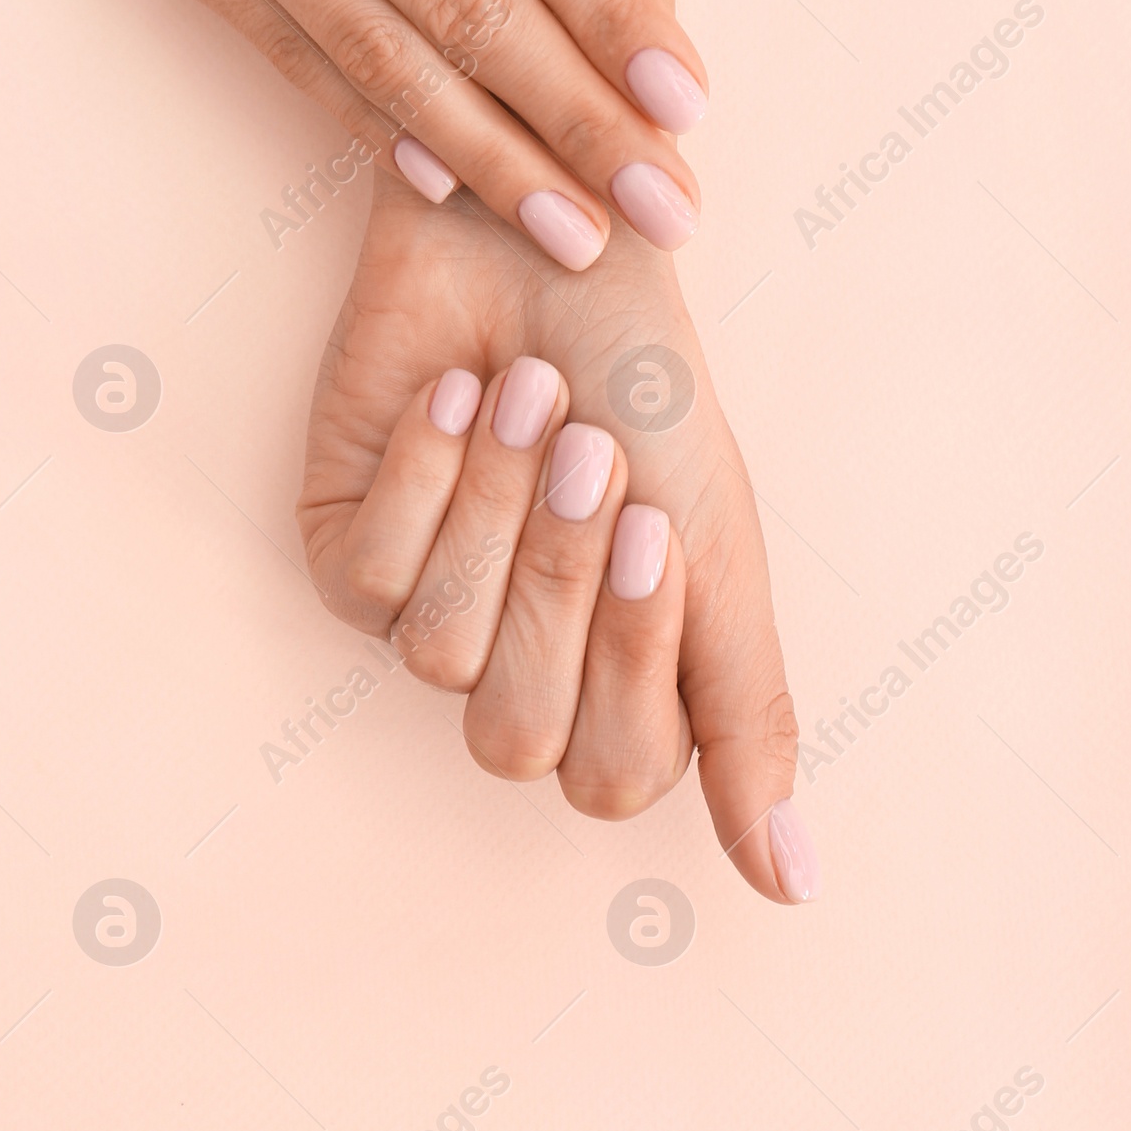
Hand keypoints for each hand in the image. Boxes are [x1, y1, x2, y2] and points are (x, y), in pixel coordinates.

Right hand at [0, 0, 708, 270]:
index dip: (612, 13)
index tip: (685, 101)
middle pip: (463, 10)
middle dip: (575, 123)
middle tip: (664, 209)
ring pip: (378, 57)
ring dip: (488, 159)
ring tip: (573, 233)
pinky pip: (287, 54)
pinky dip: (369, 122)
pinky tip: (444, 181)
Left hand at [297, 170, 815, 903]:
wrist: (545, 243)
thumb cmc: (643, 386)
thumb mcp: (720, 544)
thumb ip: (746, 711)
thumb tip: (791, 888)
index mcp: (614, 684)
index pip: (610, 775)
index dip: (631, 659)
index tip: (658, 523)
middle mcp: (513, 667)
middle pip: (515, 734)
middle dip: (560, 579)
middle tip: (593, 449)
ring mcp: (422, 612)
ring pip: (437, 654)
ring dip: (495, 510)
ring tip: (531, 395)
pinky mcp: (339, 550)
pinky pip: (365, 580)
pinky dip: (422, 477)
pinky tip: (454, 397)